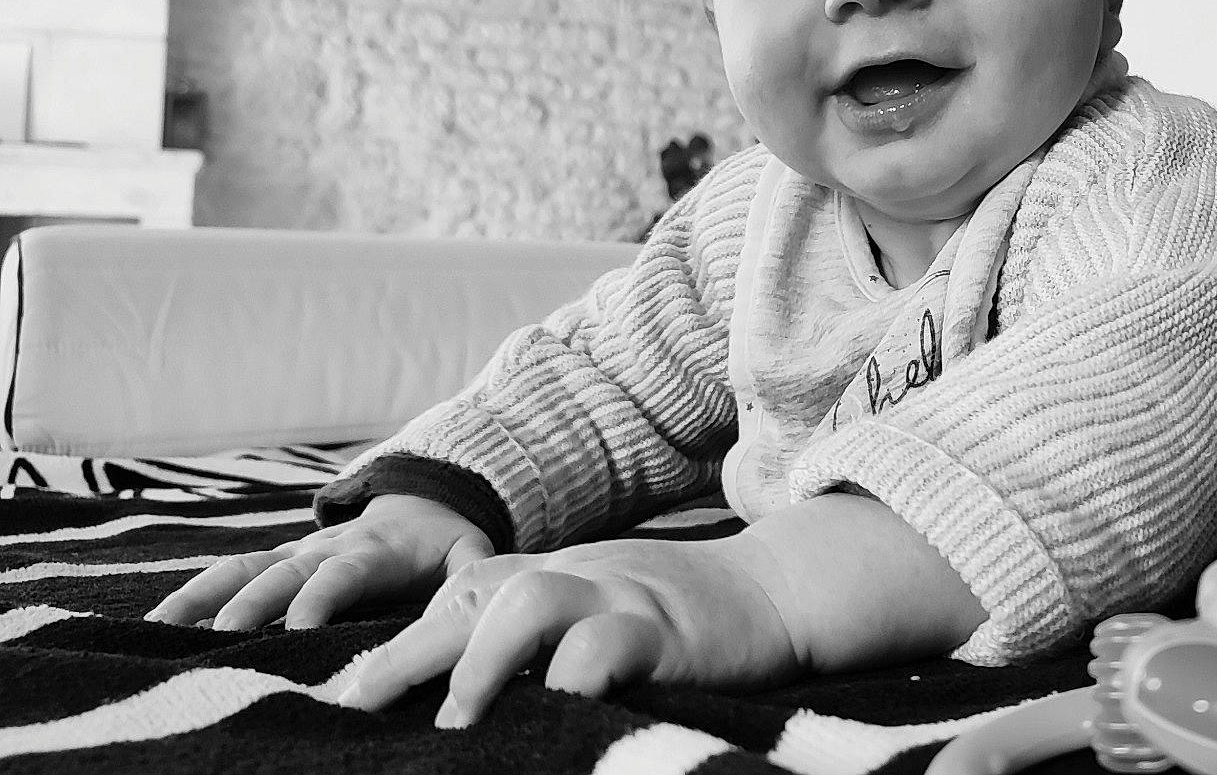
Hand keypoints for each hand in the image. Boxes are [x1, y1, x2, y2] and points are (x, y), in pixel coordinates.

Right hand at [145, 493, 492, 631]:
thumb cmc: (445, 541)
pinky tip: (158, 622)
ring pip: (244, 569)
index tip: (299, 628)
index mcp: (373, 550)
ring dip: (204, 596)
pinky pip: (230, 573)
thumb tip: (470, 601)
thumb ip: (471, 573)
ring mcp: (295, 552)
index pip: (343, 574)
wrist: (424, 498)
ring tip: (163, 629)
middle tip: (219, 639)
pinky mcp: (276, 560)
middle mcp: (325, 548)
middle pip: (281, 573)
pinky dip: (194, 594)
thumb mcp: (470, 551)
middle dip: (250, 604)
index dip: (320, 598)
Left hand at [335, 538, 800, 727]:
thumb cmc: (690, 616)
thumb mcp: (608, 606)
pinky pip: (603, 647)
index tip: (355, 693)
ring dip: (479, 663)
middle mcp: (578, 576)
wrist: (783, 588)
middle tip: (352, 708)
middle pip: (472, 595)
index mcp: (559, 572)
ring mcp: (620, 597)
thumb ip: (550, 634)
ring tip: (454, 724)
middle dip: (405, 654)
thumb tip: (475, 696)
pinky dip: (569, 683)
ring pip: (528, 599)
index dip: (407, 636)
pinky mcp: (663, 631)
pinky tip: (553, 718)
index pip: (464, 586)